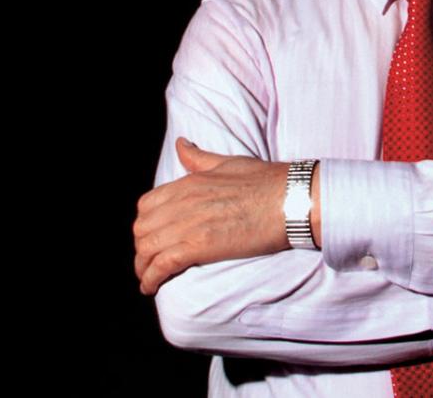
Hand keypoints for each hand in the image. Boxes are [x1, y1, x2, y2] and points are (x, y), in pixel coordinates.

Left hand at [133, 138, 289, 295]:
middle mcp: (182, 202)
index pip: (147, 206)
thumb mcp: (227, 162)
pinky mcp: (198, 246)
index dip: (146, 224)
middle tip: (149, 260)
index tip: (152, 236)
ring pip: (146, 249)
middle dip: (141, 247)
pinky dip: (150, 278)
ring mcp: (188, 224)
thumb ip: (199, 158)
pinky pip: (161, 265)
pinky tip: (150, 287)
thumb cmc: (267, 180)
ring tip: (147, 278)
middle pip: (142, 229)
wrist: (290, 199)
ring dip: (142, 266)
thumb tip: (181, 145)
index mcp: (188, 182)